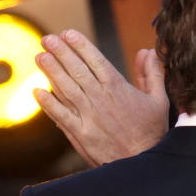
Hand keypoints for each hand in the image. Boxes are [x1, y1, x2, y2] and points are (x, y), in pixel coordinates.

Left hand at [34, 29, 168, 165]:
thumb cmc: (151, 132)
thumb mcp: (158, 100)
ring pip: (66, 89)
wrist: (142, 163)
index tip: (67, 33)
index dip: (80, 45)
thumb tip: (148, 51)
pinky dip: (48, 103)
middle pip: (77, 71)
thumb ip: (152, 74)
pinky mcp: (80, 134)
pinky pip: (60, 116)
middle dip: (61, 53)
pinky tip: (37, 91)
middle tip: (47, 39)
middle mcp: (100, 99)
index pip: (96, 61)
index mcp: (118, 88)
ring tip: (40, 57)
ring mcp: (89, 116)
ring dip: (51, 72)